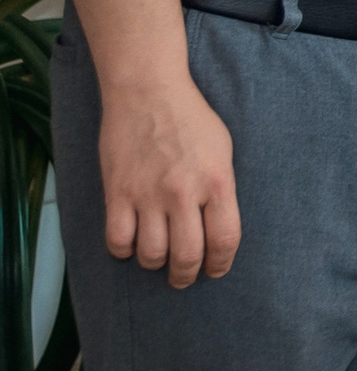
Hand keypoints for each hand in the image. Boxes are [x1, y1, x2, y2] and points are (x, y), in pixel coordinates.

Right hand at [98, 76, 239, 288]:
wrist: (148, 92)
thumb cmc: (191, 119)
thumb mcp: (223, 150)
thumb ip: (221, 189)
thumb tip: (217, 226)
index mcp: (218, 182)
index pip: (224, 240)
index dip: (220, 264)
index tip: (215, 271)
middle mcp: (184, 192)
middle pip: (187, 256)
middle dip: (186, 275)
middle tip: (184, 278)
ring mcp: (148, 194)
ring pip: (151, 254)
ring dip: (155, 264)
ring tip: (158, 260)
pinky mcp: (118, 193)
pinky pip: (117, 240)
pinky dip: (124, 251)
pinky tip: (131, 243)